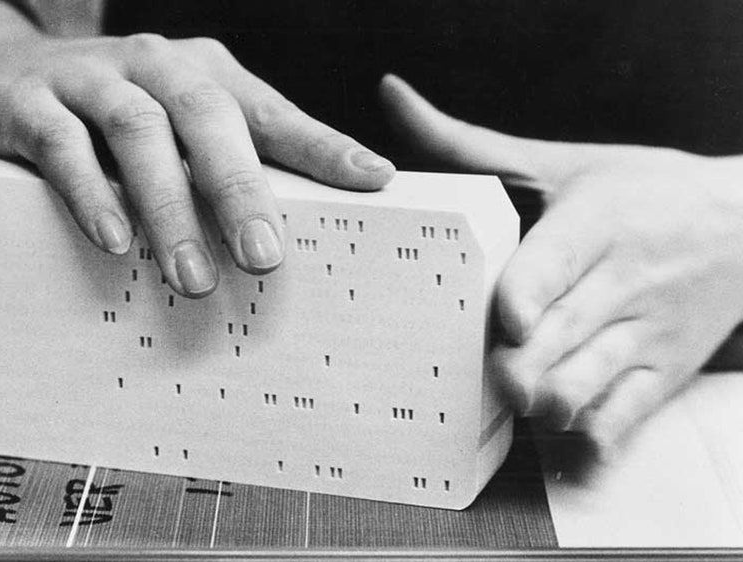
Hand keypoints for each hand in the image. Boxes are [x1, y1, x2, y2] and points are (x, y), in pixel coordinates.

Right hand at [0, 0, 394, 297]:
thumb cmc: (110, 108)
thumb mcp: (176, 122)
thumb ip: (226, 159)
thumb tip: (286, 231)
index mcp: (202, 73)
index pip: (269, 111)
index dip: (322, 145)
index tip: (373, 183)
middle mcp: (154, 66)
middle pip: (207, 119)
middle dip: (240, 190)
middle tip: (265, 258)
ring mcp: (90, 80)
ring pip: (139, 135)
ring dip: (169, 208)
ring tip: (193, 276)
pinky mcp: (31, 104)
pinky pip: (63, 146)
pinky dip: (89, 193)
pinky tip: (113, 241)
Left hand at [380, 73, 742, 453]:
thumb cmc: (639, 190)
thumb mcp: (560, 163)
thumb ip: (469, 145)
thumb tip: (391, 96)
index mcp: (595, 223)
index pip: (557, 262)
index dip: (527, 295)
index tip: (504, 318)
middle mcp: (623, 280)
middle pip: (566, 333)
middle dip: (521, 364)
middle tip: (485, 378)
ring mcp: (645, 331)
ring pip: (595, 380)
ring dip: (551, 401)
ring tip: (518, 401)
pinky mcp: (663, 370)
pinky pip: (630, 414)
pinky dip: (593, 432)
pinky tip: (562, 431)